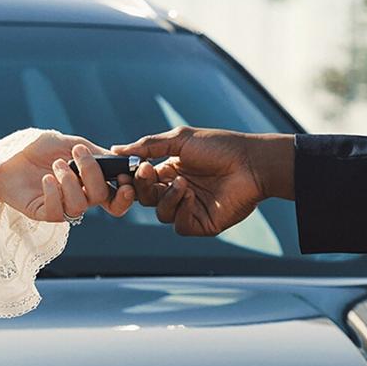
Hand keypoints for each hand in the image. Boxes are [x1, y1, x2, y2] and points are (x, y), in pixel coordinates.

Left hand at [0, 133, 137, 222]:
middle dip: (93, 173)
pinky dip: (54, 192)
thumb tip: (120, 160)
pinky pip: (57, 211)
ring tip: (55, 164)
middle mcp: (79, 196)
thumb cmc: (36, 149)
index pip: (116, 196)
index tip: (125, 178)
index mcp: (89, 181)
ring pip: (80, 205)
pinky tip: (46, 178)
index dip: (126, 193)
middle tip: (78, 153)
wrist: (4, 158)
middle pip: (102, 197)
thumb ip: (94, 153)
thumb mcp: (68, 143)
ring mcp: (61, 207)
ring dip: (70, 181)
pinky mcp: (43, 214)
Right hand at [111, 127, 291, 236]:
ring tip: (183, 183)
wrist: (251, 163)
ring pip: (161, 213)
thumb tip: (116, 149)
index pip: (142, 180)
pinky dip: (181, 211)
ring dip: (167, 197)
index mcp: (171, 170)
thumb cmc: (220, 147)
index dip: (133, 177)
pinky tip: (191, 196)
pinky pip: (179, 225)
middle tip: (145, 173)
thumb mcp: (180, 140)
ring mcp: (190, 208)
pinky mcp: (202, 223)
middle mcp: (178, 190)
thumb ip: (148, 146)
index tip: (126, 171)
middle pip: (146, 198)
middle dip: (142, 187)